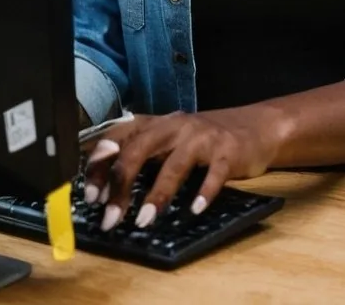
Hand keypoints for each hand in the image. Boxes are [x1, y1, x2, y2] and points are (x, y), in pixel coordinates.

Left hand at [83, 105, 288, 231]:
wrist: (253, 127)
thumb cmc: (201, 140)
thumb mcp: (167, 142)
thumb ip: (139, 155)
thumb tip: (102, 187)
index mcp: (156, 123)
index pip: (118, 136)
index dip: (100, 165)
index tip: (90, 195)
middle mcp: (175, 125)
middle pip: (140, 149)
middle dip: (120, 185)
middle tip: (110, 217)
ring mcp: (203, 137)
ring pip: (174, 164)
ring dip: (157, 195)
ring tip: (144, 221)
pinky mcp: (228, 151)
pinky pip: (214, 173)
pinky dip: (204, 192)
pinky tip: (195, 209)